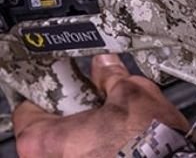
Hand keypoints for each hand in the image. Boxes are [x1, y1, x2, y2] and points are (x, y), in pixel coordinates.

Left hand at [13, 54, 188, 157]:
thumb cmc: (147, 141)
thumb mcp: (131, 92)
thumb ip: (111, 76)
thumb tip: (106, 65)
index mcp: (46, 140)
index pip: (30, 110)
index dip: (53, 92)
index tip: (67, 85)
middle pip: (52, 131)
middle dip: (75, 114)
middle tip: (97, 100)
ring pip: (72, 147)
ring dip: (90, 133)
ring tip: (115, 120)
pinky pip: (87, 157)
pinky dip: (101, 148)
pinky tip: (123, 139)